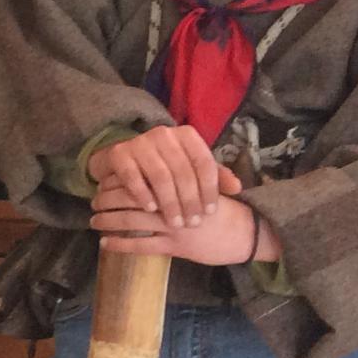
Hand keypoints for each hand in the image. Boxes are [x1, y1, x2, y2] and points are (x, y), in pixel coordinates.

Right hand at [88, 124, 236, 228]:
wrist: (123, 158)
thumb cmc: (164, 165)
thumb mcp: (191, 166)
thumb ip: (215, 176)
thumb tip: (237, 188)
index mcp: (187, 135)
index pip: (204, 163)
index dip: (209, 189)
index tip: (210, 212)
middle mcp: (164, 134)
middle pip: (183, 171)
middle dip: (189, 200)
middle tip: (192, 223)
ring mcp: (140, 142)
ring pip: (160, 176)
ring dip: (169, 202)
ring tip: (174, 222)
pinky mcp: (119, 153)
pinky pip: (133, 177)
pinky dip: (143, 194)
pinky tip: (151, 209)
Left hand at [91, 185, 274, 265]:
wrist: (246, 233)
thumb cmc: (223, 209)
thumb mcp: (205, 185)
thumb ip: (182, 176)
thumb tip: (153, 166)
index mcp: (180, 184)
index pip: (143, 178)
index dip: (120, 180)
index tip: (105, 182)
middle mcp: (175, 203)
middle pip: (133, 197)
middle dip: (108, 199)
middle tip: (93, 200)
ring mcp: (175, 226)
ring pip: (132, 221)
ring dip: (108, 220)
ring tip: (93, 220)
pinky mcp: (176, 247)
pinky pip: (141, 245)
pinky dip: (120, 244)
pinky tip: (105, 243)